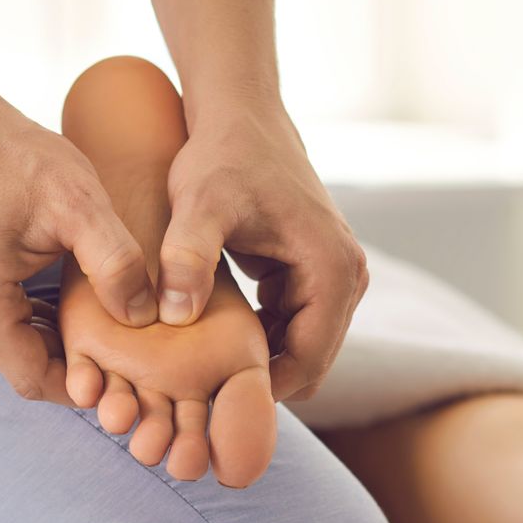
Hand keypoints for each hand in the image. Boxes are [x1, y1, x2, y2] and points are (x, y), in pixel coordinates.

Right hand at [0, 98, 157, 400]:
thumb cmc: (16, 159)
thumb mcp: (78, 202)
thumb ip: (114, 262)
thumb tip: (143, 317)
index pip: (36, 381)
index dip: (86, 384)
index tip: (130, 374)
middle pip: (28, 371)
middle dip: (80, 367)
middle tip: (133, 356)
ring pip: (19, 353)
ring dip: (63, 347)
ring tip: (113, 331)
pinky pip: (8, 330)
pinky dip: (44, 327)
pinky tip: (80, 309)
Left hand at [160, 100, 366, 399]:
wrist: (240, 117)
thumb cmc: (222, 157)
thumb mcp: (197, 204)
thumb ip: (186, 256)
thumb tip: (174, 316)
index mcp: (334, 270)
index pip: (306, 364)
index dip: (258, 391)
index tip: (204, 405)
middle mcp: (348, 278)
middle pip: (309, 365)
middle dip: (257, 383)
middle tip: (196, 402)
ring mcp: (336, 278)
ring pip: (299, 351)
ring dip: (255, 363)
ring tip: (198, 374)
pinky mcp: (314, 276)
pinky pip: (290, 329)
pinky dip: (255, 339)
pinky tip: (208, 340)